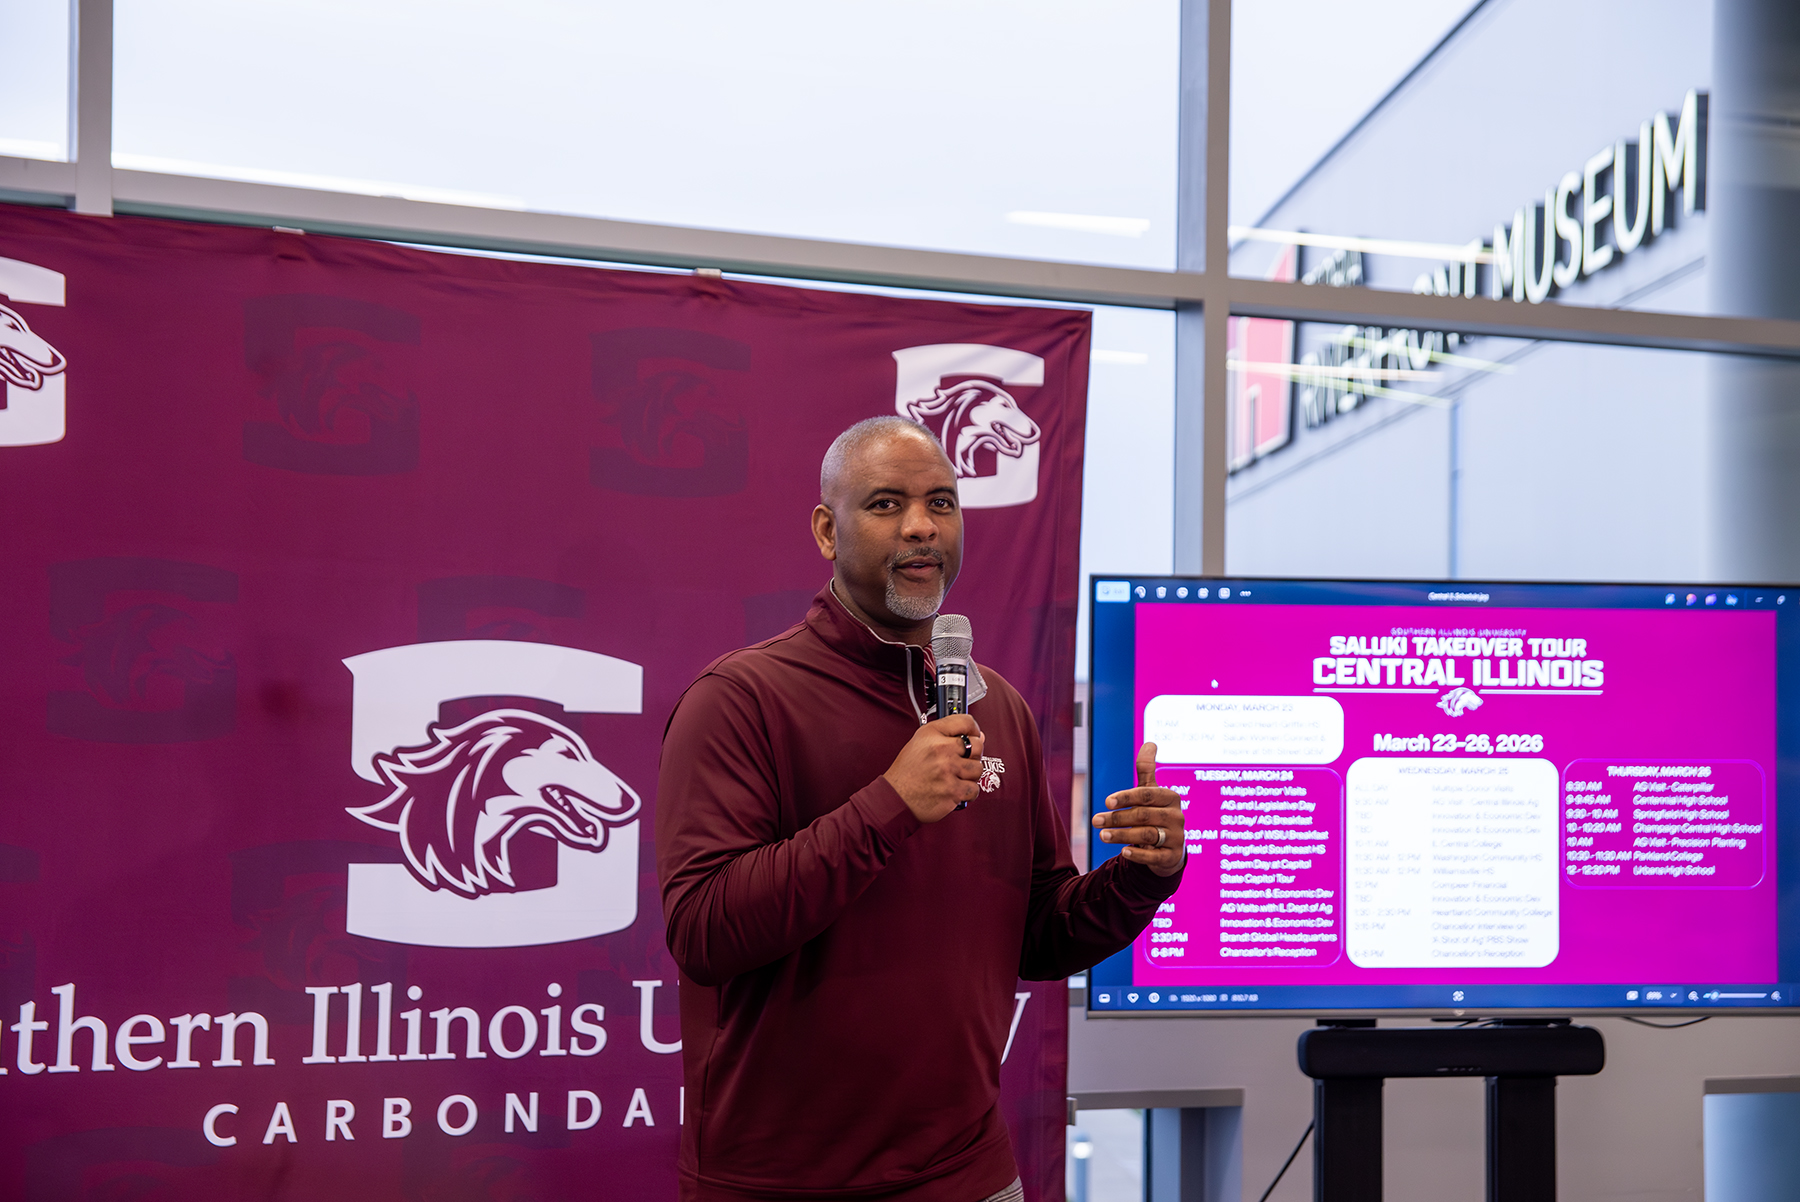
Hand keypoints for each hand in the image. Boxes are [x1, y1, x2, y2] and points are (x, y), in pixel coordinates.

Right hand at [884, 715, 984, 823]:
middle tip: (961, 761)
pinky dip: (967, 792)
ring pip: (978, 768)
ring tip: (956, 777)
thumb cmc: (907, 772)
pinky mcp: (953, 791)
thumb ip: (948, 735)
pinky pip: (974, 789)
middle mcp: (941, 750)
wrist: (895, 797)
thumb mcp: (920, 742)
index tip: (973, 736)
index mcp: (932, 734)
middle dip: (973, 755)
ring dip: (970, 775)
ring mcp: (948, 771)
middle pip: (978, 745)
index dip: (973, 729)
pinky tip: (955, 789)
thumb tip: (979, 736)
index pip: (966, 721)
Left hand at [1092, 742, 1184, 875]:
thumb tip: (1150, 743)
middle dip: (1117, 818)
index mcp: (1170, 798)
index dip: (1126, 797)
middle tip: (1096, 820)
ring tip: (1102, 835)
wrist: (1170, 847)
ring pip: (1147, 835)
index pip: (1147, 795)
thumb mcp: (1151, 793)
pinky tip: (1123, 852)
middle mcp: (1176, 817)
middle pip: (1143, 815)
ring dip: (1122, 835)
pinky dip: (1139, 855)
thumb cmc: (1155, 814)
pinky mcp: (1173, 857)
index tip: (1107, 802)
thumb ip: (1147, 770)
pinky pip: (1155, 856)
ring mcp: (1177, 837)